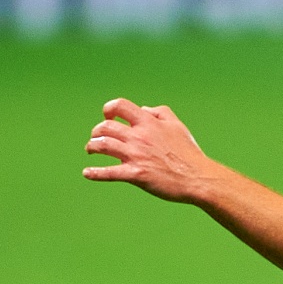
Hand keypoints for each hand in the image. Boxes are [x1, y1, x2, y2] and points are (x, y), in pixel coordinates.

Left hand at [81, 99, 219, 201]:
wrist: (196, 177)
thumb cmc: (188, 152)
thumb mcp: (177, 125)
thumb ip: (160, 113)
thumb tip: (143, 109)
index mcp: (149, 122)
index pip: (120, 106)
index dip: (109, 109)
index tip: (106, 116)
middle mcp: (139, 136)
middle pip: (106, 127)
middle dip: (96, 131)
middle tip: (95, 138)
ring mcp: (136, 155)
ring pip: (103, 145)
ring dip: (92, 147)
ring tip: (90, 151)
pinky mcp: (135, 174)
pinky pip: (109, 173)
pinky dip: (95, 173)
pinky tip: (86, 173)